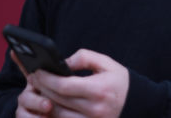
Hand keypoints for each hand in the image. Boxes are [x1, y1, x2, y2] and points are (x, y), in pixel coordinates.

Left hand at [12, 49, 128, 117]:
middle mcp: (94, 109)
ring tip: (39, 89)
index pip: (65, 86)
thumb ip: (84, 57)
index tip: (38, 71)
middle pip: (58, 101)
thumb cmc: (120, 80)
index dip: (47, 79)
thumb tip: (63, 62)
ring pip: (58, 115)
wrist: (137, 103)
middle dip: (42, 88)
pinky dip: (55, 114)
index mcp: (98, 89)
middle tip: (33, 78)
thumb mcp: (106, 62)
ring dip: (45, 102)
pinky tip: (50, 104)